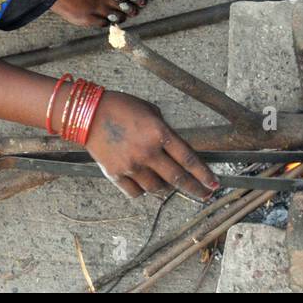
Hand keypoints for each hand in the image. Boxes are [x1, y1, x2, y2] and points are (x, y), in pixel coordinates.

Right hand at [50, 0, 149, 27]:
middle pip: (132, 2)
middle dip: (138, 4)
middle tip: (139, 5)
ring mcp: (101, 8)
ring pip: (122, 15)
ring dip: (126, 14)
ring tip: (127, 14)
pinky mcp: (89, 19)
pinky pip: (106, 22)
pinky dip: (109, 20)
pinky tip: (109, 18)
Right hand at [85, 91, 218, 198]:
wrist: (88, 113)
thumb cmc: (121, 106)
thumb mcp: (150, 111)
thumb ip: (164, 131)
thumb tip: (175, 150)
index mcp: (159, 133)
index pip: (188, 159)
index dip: (203, 174)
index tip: (214, 184)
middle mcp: (148, 152)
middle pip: (177, 179)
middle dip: (195, 189)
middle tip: (205, 196)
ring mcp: (131, 166)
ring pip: (157, 189)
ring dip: (167, 189)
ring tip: (169, 184)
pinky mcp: (115, 174)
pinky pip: (136, 192)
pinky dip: (144, 190)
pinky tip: (145, 184)